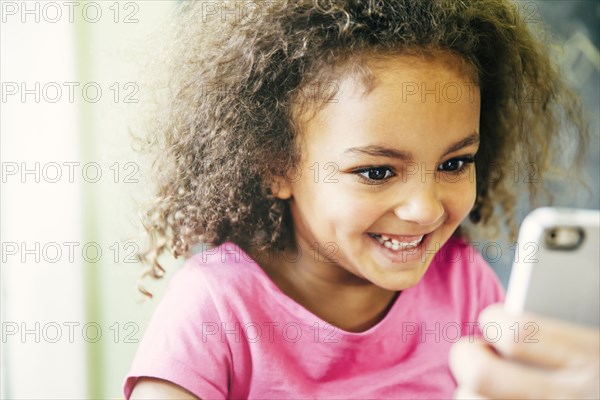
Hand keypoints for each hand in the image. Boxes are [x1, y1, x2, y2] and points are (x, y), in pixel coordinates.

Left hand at [449, 304, 598, 398]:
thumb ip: (568, 333)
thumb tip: (516, 318)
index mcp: (592, 359)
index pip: (516, 333)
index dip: (494, 319)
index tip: (496, 320)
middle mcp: (572, 398)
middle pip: (481, 374)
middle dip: (467, 355)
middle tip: (479, 351)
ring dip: (470, 392)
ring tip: (485, 384)